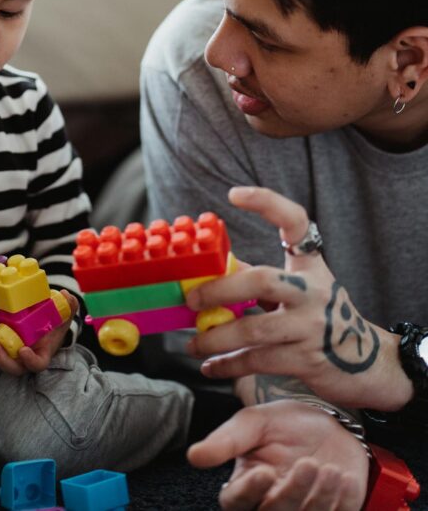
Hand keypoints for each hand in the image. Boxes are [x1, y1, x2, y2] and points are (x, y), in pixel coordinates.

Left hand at [0, 290, 78, 375]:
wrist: (42, 324)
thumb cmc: (54, 325)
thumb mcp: (64, 316)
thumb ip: (69, 307)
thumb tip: (65, 294)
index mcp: (41, 354)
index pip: (36, 365)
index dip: (29, 360)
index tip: (23, 350)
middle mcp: (22, 357)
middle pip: (9, 364)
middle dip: (0, 357)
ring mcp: (8, 349)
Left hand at [186, 186, 406, 409]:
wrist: (369, 365)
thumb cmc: (322, 319)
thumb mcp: (301, 290)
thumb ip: (262, 278)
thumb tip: (215, 271)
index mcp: (311, 266)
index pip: (295, 222)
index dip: (266, 203)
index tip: (234, 195)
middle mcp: (313, 291)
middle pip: (261, 280)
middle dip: (220, 289)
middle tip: (192, 299)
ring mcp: (312, 326)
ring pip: (254, 329)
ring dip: (215, 337)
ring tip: (192, 343)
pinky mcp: (307, 360)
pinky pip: (258, 361)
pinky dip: (228, 364)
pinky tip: (210, 366)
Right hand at [188, 399, 368, 509]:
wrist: (330, 422)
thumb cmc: (286, 423)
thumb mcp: (255, 422)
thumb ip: (227, 440)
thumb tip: (194, 456)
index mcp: (245, 484)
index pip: (236, 501)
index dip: (249, 491)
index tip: (265, 471)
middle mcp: (269, 504)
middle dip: (293, 493)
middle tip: (308, 464)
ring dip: (319, 498)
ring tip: (329, 468)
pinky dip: (340, 502)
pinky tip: (343, 478)